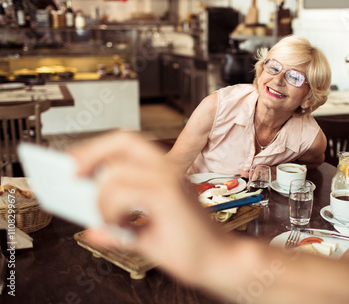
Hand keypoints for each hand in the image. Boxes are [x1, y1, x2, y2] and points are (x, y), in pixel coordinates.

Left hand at [70, 132, 228, 282]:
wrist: (219, 262)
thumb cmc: (189, 249)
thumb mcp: (145, 237)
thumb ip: (119, 230)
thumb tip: (92, 231)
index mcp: (164, 174)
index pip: (128, 145)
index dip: (98, 149)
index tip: (74, 163)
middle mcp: (168, 171)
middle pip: (124, 141)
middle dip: (93, 152)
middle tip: (74, 173)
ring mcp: (170, 179)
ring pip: (116, 172)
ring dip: (102, 198)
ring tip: (112, 220)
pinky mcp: (169, 195)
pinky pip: (124, 192)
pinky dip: (112, 210)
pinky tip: (123, 226)